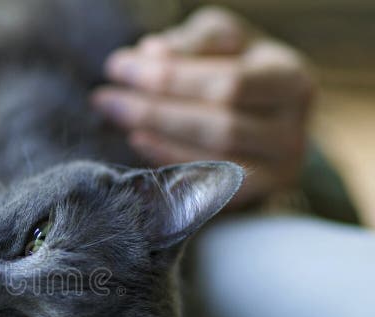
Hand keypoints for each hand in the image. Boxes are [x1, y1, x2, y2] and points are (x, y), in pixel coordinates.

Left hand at [92, 6, 314, 205]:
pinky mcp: (256, 194)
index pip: (230, 81)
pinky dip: (169, 162)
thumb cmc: (236, 67)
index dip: (171, 75)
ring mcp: (278, 168)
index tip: (118, 66)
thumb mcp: (221, 42)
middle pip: (220, 123)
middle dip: (154, 107)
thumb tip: (153, 53)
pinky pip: (208, 184)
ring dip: (156, 133)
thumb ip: (193, 42)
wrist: (263, 117)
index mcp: (291, 79)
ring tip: (114, 114)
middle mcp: (292, 128)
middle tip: (104, 97)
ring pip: (214, 155)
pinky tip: (137, 140)